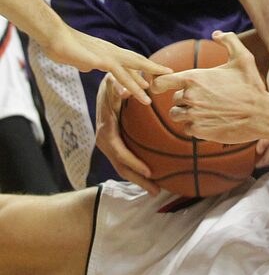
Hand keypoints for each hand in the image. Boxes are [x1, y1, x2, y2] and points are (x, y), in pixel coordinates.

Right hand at [43, 26, 170, 103]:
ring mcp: (107, 55)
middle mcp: (112, 51)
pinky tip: (137, 90)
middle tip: (168, 74)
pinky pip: (119, 73)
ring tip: (152, 95)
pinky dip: (130, 82)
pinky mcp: (100, 60)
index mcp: (108, 51)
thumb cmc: (65, 47)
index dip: (141, 68)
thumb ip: (89, 63)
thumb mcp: (81, 58)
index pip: (130, 60)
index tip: (152, 76)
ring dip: (143, 82)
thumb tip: (91, 67)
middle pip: (137, 61)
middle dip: (152, 69)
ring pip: (131, 69)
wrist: (55, 37)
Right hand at [95, 73, 159, 194]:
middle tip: (157, 191)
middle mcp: (105, 142)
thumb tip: (125, 90)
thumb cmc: (113, 84)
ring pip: (124, 167)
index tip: (150, 172)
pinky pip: (125, 161)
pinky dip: (137, 170)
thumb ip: (117, 87)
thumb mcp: (112, 83)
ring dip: (139, 179)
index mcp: (105, 132)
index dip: (134, 163)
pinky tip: (152, 176)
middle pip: (122, 167)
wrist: (105, 87)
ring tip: (157, 190)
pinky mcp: (115, 145)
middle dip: (138, 180)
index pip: (120, 153)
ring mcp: (109, 146)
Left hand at [153, 31, 267, 143]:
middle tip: (207, 96)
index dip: (159, 82)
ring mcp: (193, 116)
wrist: (261, 115)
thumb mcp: (244, 58)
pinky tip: (211, 119)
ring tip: (206, 108)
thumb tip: (216, 33)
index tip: (165, 85)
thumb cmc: (252, 85)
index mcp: (195, 78)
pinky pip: (187, 128)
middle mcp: (190, 97)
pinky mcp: (198, 131)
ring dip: (187, 112)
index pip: (161, 82)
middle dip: (186, 98)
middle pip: (174, 99)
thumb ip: (229, 40)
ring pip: (177, 115)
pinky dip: (196, 125)